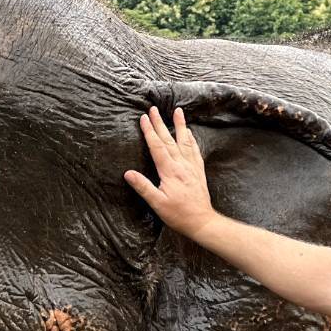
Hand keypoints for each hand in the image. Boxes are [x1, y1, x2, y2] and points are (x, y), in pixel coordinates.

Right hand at [123, 106, 216, 238]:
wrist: (202, 221)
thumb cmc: (178, 214)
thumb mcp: (157, 203)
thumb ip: (143, 187)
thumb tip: (128, 173)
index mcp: (170, 171)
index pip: (157, 147)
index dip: (149, 132)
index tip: (143, 118)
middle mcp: (182, 165)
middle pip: (169, 140)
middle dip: (160, 123)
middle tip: (154, 109)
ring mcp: (192, 167)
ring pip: (184, 141)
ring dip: (180, 125)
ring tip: (178, 111)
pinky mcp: (198, 171)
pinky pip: (195, 151)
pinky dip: (191, 140)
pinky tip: (189, 133)